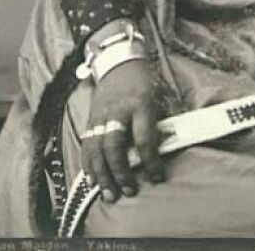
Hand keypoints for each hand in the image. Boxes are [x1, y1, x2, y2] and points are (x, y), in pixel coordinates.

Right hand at [81, 59, 164, 202]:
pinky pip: (87, 144)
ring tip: (109, 194)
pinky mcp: (91, 118)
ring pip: (97, 148)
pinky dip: (88, 164)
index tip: (157, 177)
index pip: (144, 137)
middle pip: (115, 145)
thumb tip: (168, 146)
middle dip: (121, 172)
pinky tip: (92, 180)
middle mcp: (118, 110)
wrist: (119, 61)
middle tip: (128, 191)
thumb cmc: (143, 80)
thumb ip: (161, 120)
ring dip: (102, 174)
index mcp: (140, 104)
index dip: (151, 160)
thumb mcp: (159, 94)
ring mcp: (101, 114)